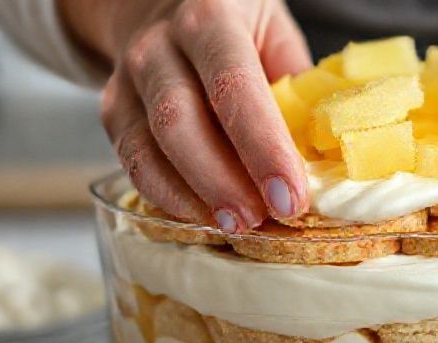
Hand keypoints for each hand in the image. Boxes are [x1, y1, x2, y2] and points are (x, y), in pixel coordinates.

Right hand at [61, 0, 311, 229]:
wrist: (162, 1)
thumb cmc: (237, 26)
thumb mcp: (276, 34)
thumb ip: (296, 88)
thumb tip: (323, 160)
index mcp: (211, 17)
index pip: (235, 88)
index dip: (262, 149)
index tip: (290, 197)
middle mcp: (159, 44)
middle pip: (181, 123)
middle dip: (223, 182)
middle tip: (260, 220)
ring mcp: (129, 78)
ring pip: (147, 148)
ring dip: (191, 197)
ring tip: (233, 226)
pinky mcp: (114, 110)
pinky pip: (132, 161)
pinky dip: (167, 196)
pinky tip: (200, 216)